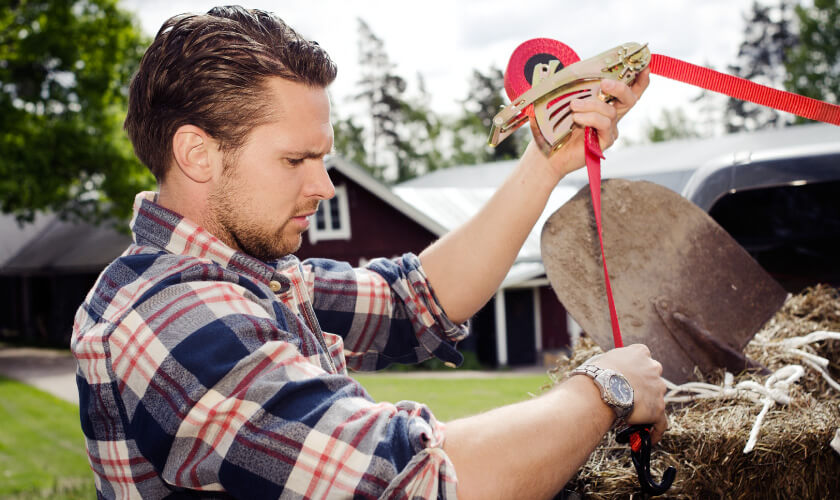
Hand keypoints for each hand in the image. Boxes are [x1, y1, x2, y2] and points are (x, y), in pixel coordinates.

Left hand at [535, 68, 650, 177]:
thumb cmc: (557, 127)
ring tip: (573, 106)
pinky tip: (576, 118)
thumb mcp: (566, 103)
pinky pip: (603, 124)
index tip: (645, 65)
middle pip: (630, 99)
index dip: (640, 79)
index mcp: (606, 104)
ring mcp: (610, 129)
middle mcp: (612, 116)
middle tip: (604, 83)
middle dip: (620, 87)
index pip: (629, 90)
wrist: (550, 153)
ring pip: (610, 112)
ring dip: (592, 105)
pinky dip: (590, 118)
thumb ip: (574, 89)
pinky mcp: (605, 141)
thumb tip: (571, 70)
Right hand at [587, 343, 667, 443]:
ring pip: (655, 399)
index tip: (626, 376)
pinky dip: (655, 431)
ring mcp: (658, 388)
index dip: (634, 369)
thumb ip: (616, 363)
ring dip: (645, 406)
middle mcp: (653, 367)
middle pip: (651, 377)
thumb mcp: (605, 359)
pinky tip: (648, 439)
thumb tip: (610, 372)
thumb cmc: (596, 373)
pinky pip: (660, 422)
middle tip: (626, 396)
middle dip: (642, 386)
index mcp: (640, 352)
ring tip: (630, 418)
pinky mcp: (658, 408)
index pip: (642, 358)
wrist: (601, 389)